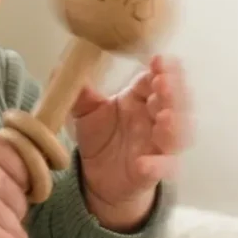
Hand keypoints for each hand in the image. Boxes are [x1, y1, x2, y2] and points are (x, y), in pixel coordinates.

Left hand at [71, 55, 190, 229]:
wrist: (99, 177)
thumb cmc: (100, 137)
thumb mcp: (86, 112)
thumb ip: (79, 93)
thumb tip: (60, 69)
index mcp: (139, 98)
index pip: (155, 79)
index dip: (163, 69)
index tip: (158, 60)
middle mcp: (154, 118)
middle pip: (175, 102)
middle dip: (173, 91)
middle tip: (163, 83)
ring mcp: (159, 145)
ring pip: (177, 134)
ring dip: (175, 125)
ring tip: (165, 118)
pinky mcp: (156, 171)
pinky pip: (163, 168)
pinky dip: (156, 165)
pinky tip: (143, 164)